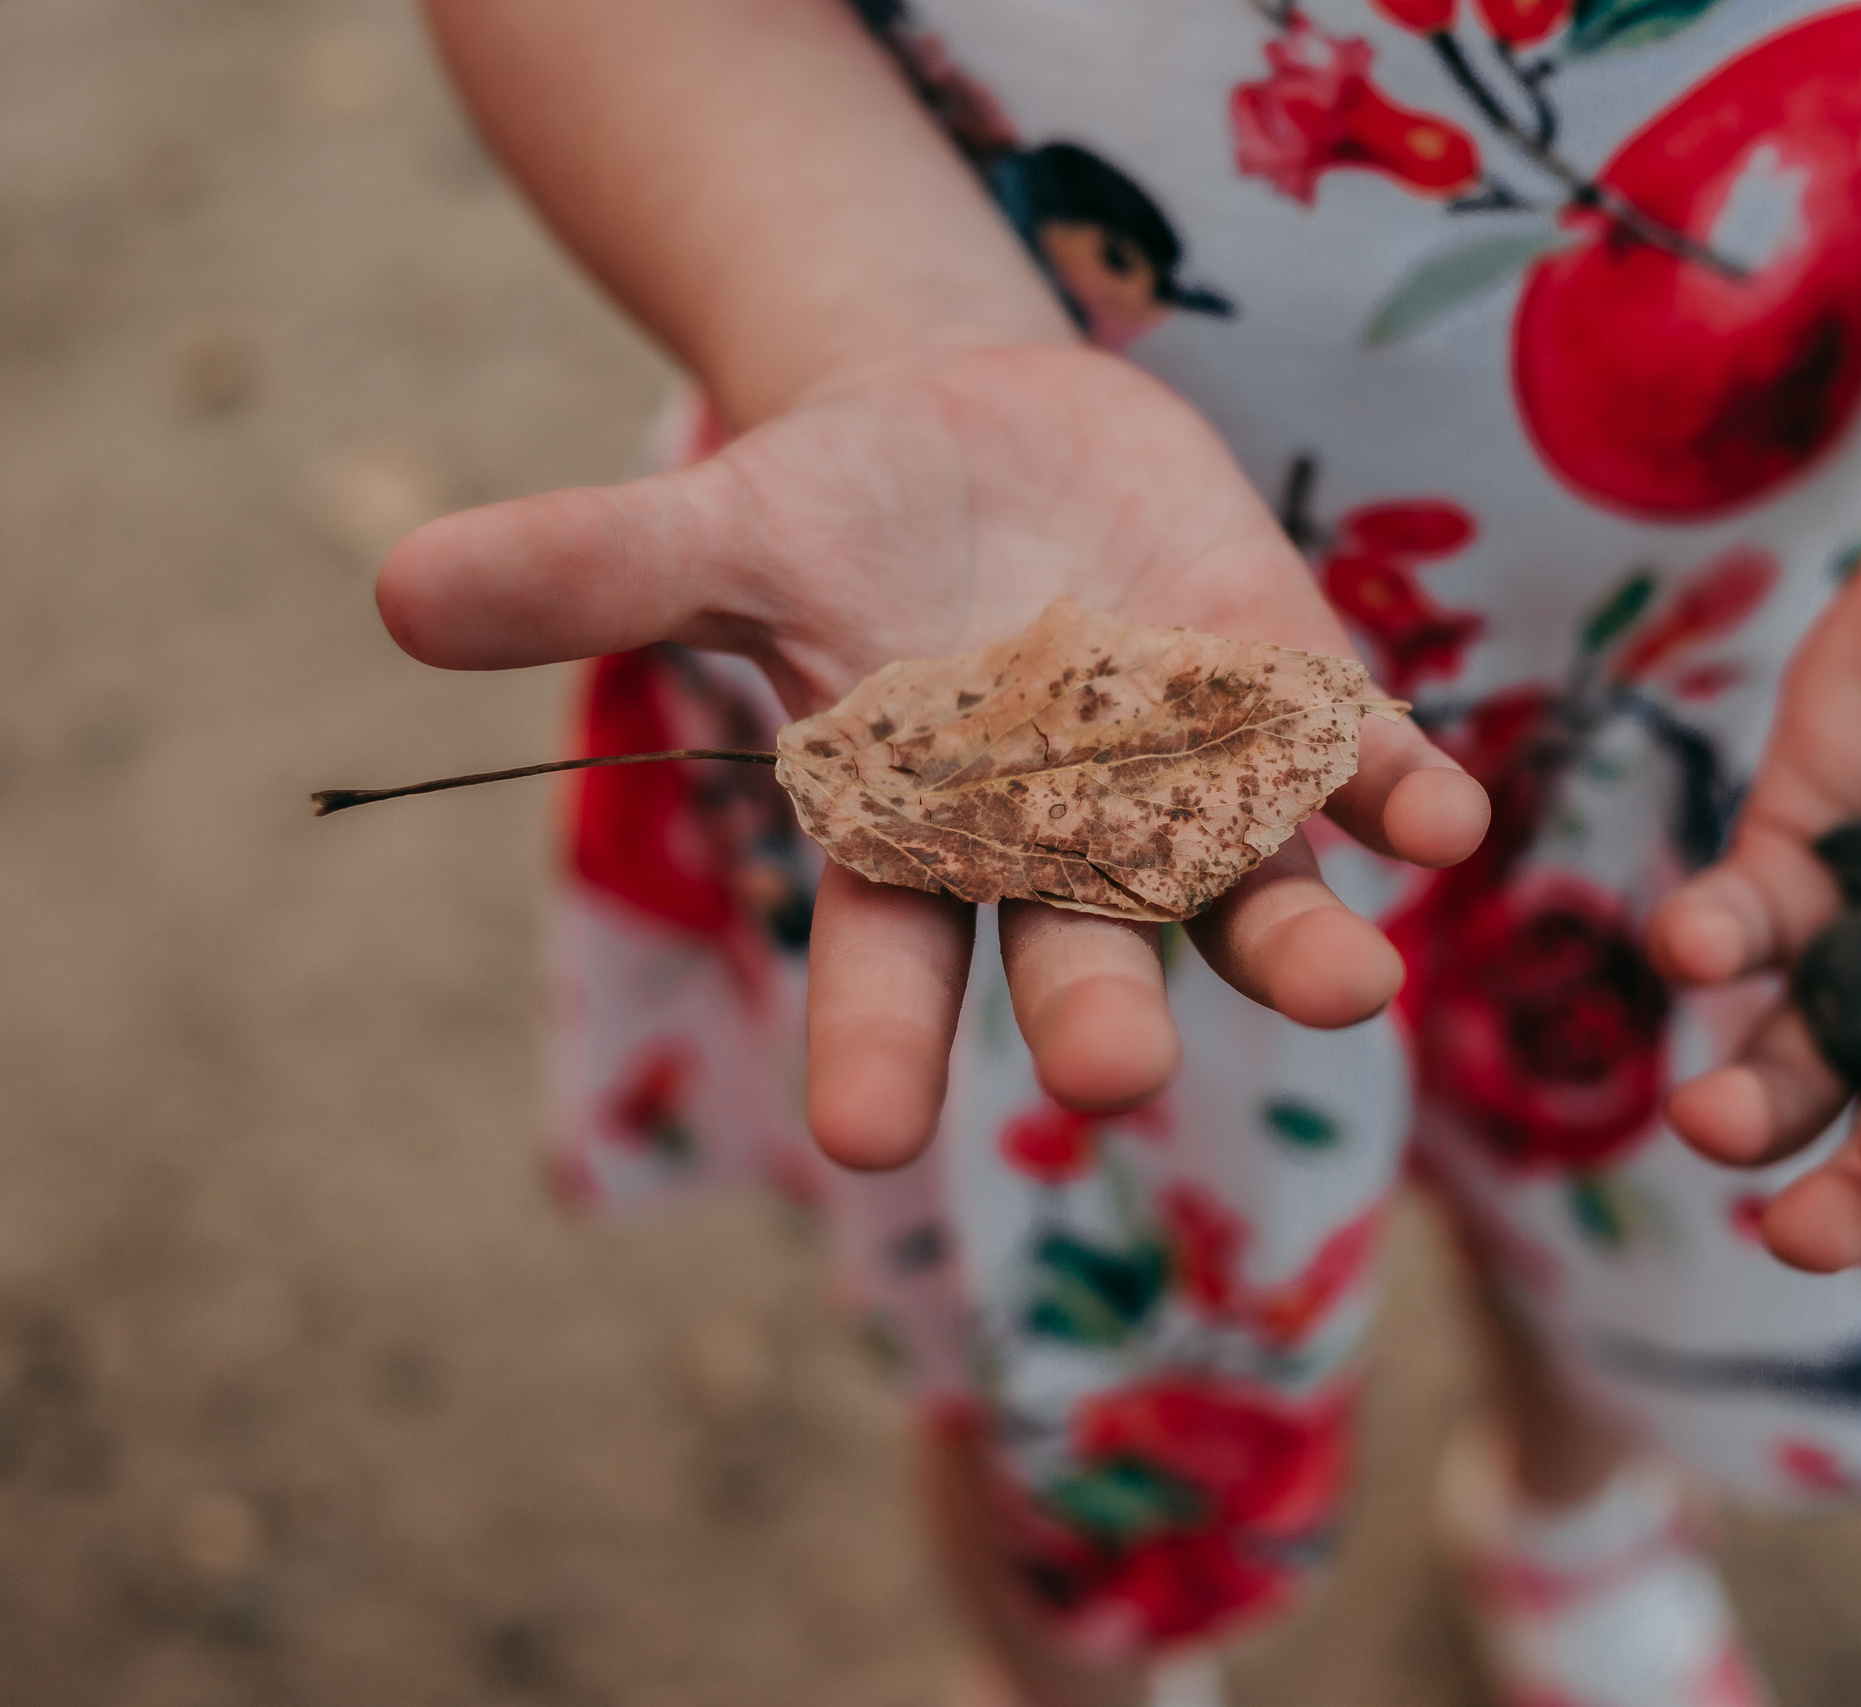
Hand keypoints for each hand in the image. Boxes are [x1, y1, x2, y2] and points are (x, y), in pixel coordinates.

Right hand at [377, 342, 1488, 1167]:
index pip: (885, 974)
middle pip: (1080, 954)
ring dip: (1298, 939)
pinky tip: (1437, 820)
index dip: (879, 1051)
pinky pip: (1351, 762)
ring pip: (1247, 889)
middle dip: (1101, 1014)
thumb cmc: (836, 522)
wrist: (981, 439)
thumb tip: (389, 588)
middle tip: (1115, 1075)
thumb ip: (588, 573)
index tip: (873, 1140)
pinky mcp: (1283, 693)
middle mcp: (1059, 849)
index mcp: (913, 846)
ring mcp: (1187, 781)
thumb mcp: (716, 534)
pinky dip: (1393, 789)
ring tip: (1354, 988)